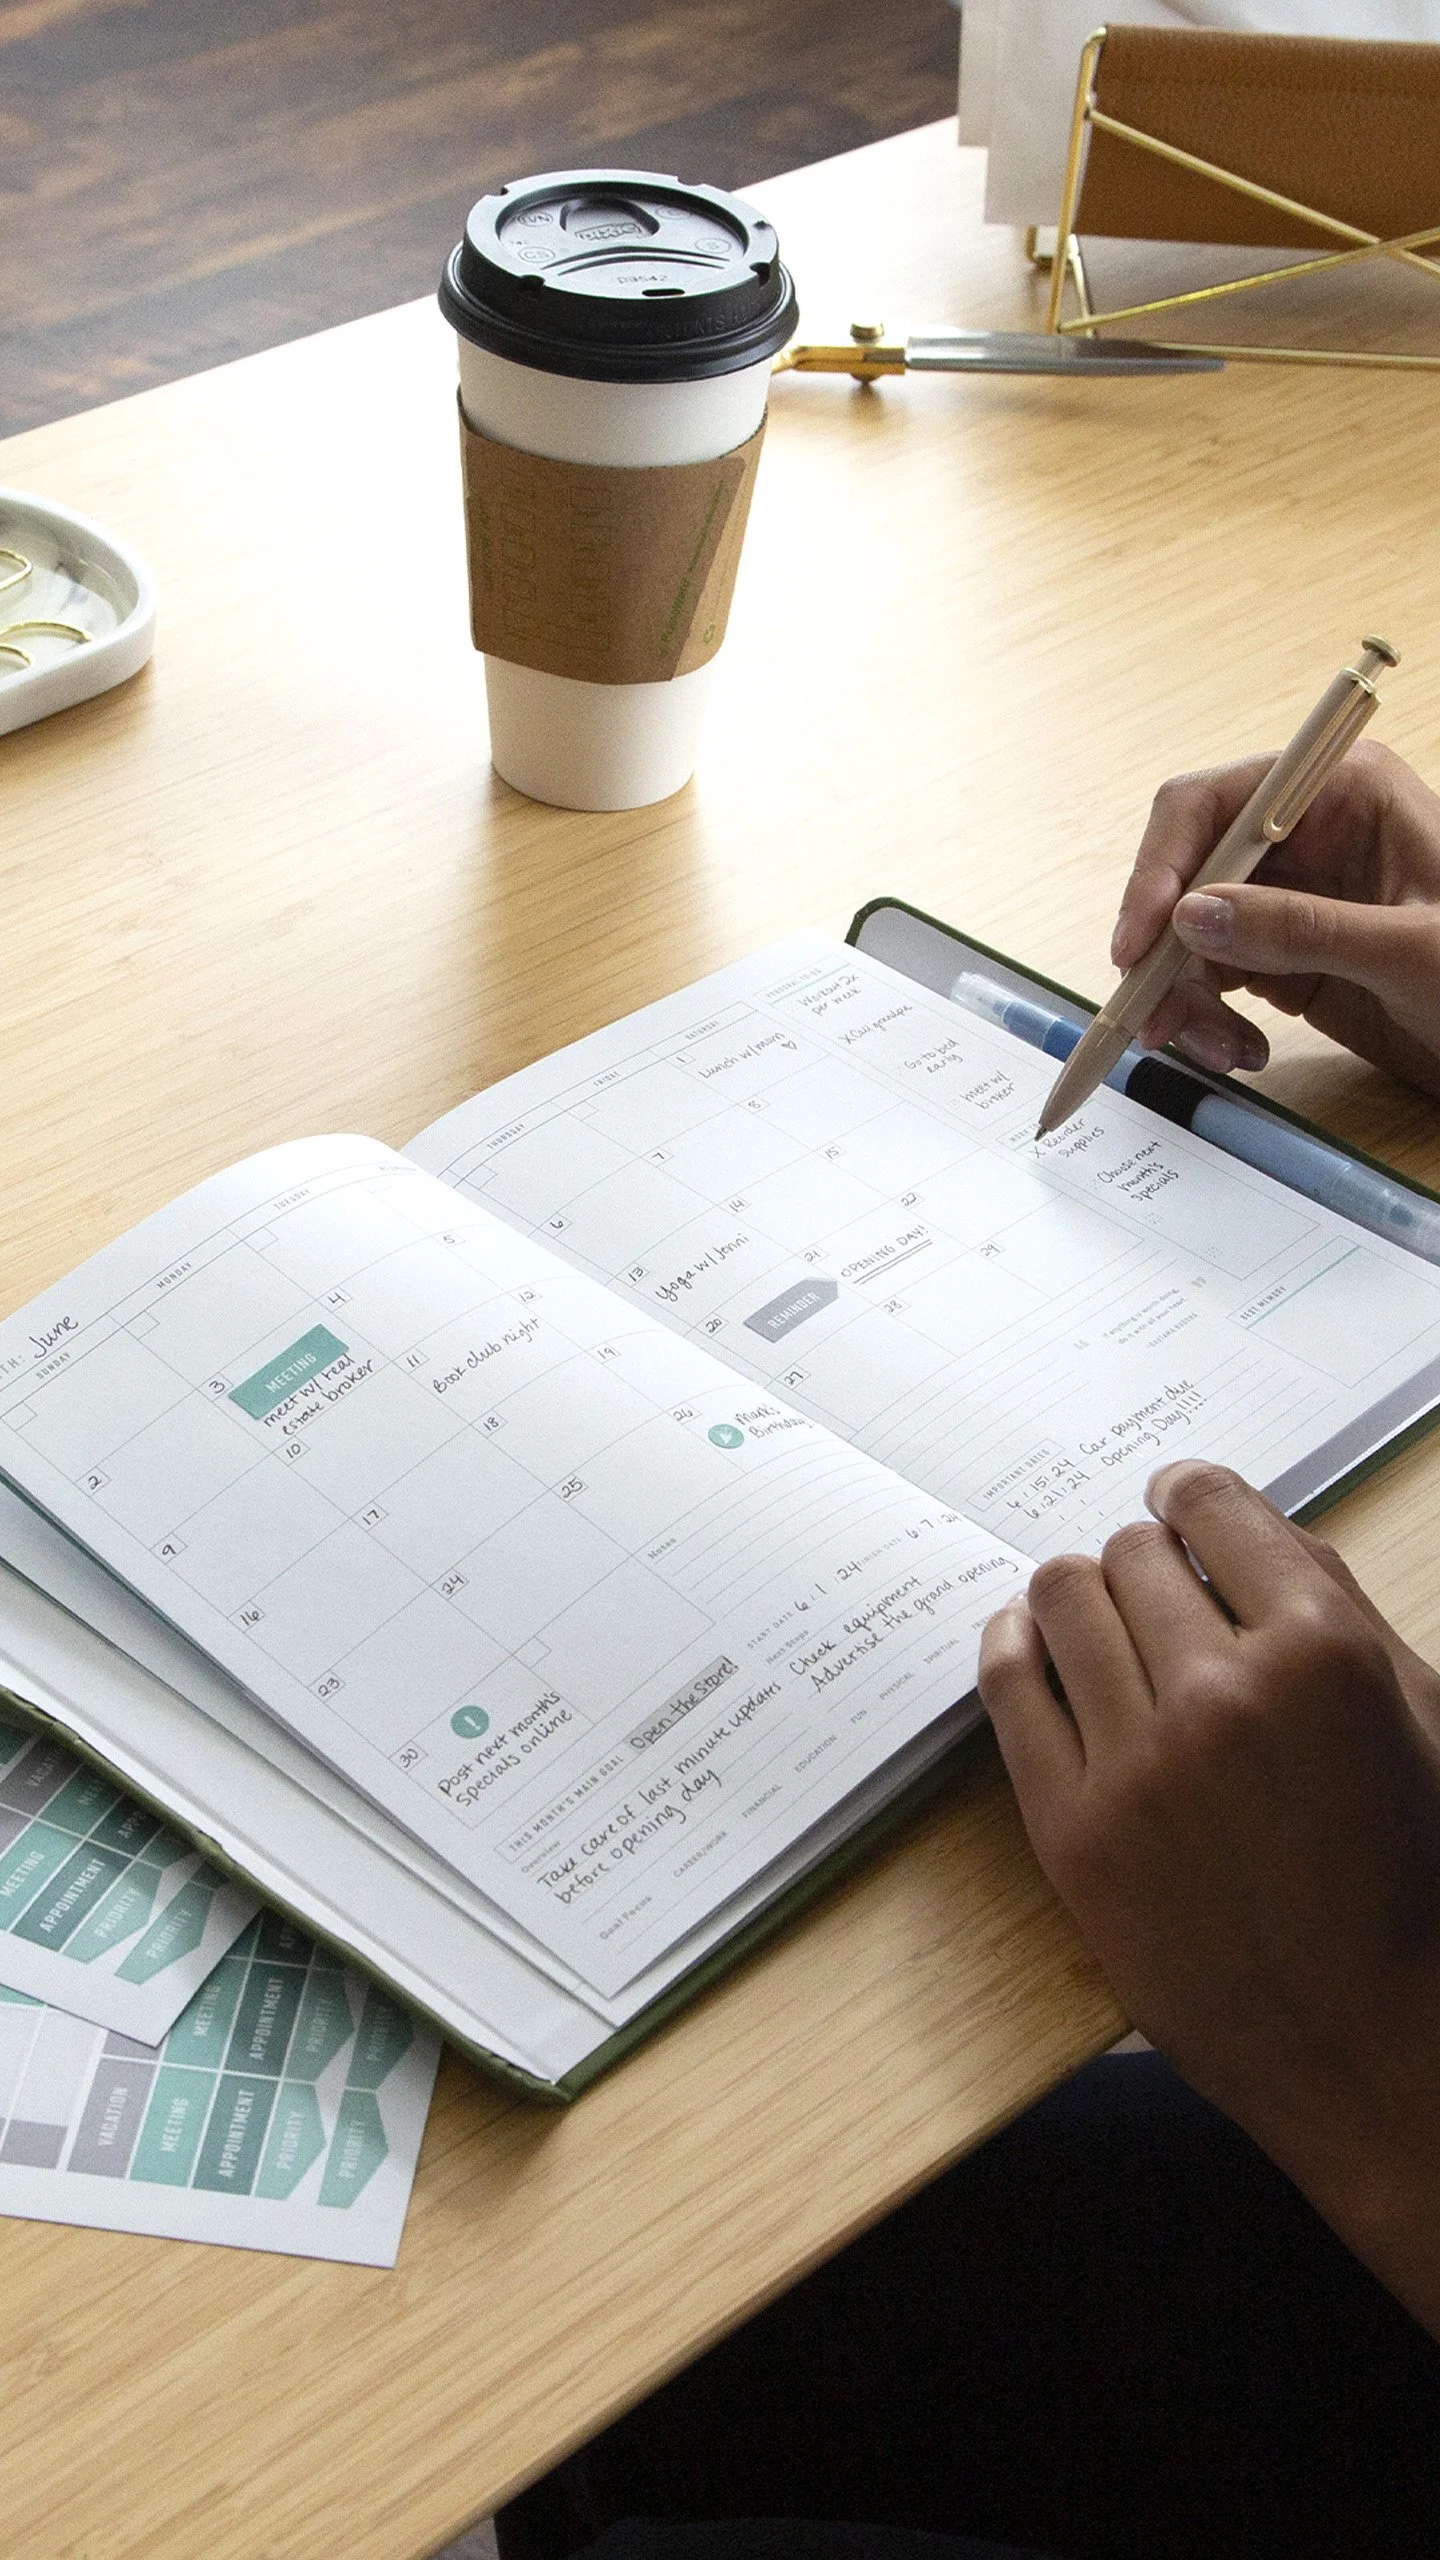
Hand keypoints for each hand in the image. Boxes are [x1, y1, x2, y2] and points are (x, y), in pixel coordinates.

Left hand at [978, 1461, 1439, 2336]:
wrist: (1377, 2050)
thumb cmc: (1418, 1884)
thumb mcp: (1421, 1720)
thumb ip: (1337, 1605)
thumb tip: (1250, 1528)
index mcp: (1321, 1655)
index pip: (1212, 1505)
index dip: (1193, 1499)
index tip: (1181, 1508)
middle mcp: (1220, 1696)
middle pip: (1130, 1553)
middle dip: (1150, 1564)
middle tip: (1166, 1600)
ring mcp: (1135, 1766)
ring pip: (1060, 1599)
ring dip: (1083, 1598)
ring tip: (1109, 1627)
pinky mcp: (1070, 1831)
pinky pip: (1008, 1684)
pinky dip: (1018, 1645)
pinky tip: (1037, 1645)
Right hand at [1111, 741, 1439, 1094]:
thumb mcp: (1408, 951)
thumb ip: (1300, 929)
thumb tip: (1193, 920)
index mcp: (1340, 795)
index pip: (1213, 806)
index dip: (1162, 868)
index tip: (1140, 942)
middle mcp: (1307, 837)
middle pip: (1189, 877)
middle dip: (1167, 953)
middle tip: (1157, 1021)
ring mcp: (1294, 898)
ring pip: (1192, 937)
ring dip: (1186, 998)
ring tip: (1219, 1050)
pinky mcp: (1287, 957)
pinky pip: (1216, 980)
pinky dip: (1212, 1020)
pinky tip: (1243, 1051)